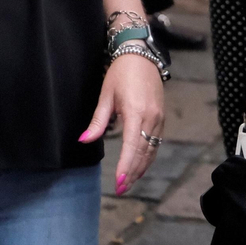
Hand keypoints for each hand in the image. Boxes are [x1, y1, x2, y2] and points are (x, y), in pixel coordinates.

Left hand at [79, 51, 164, 195]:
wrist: (141, 55)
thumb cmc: (121, 73)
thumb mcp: (106, 95)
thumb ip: (97, 121)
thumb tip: (84, 140)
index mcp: (137, 112)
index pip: (132, 148)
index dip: (126, 167)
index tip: (119, 183)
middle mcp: (151, 118)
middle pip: (143, 153)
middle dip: (133, 173)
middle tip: (121, 189)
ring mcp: (159, 119)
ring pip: (152, 151)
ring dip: (141, 168)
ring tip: (129, 182)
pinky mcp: (161, 118)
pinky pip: (156, 143)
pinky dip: (148, 157)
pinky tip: (139, 166)